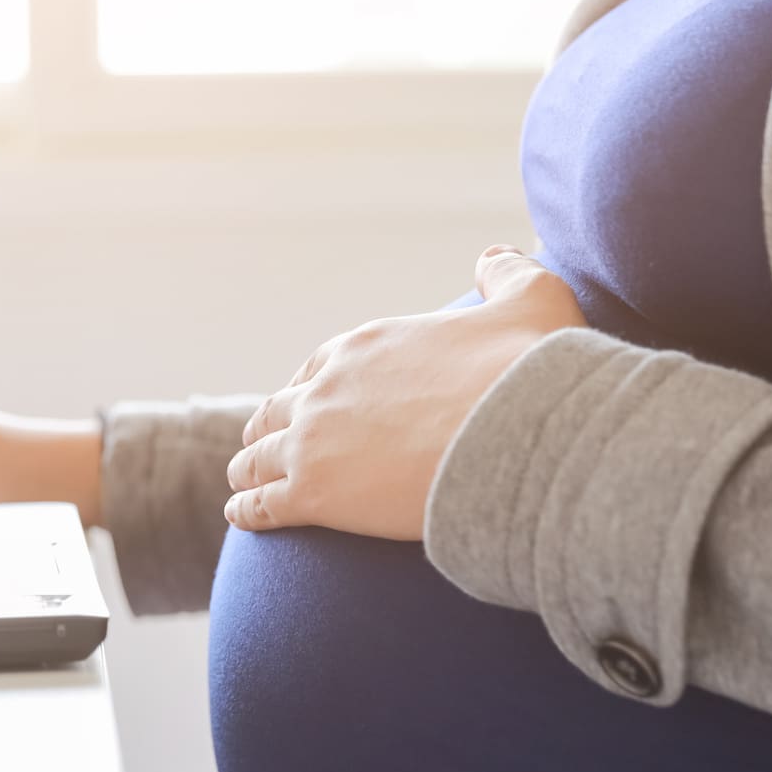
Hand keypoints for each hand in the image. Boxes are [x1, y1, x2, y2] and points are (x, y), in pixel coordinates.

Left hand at [224, 246, 585, 540]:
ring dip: (248, 467)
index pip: (317, 367)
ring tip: (240, 481)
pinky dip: (248, 509)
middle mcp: (326, 389)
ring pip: (260, 455)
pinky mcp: (313, 494)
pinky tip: (241, 515)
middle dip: (268, 426)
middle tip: (260, 443)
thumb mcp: (530, 300)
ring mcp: (313, 441)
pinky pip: (263, 503)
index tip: (303, 400)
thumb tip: (492, 256)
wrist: (518, 436)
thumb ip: (508, 275)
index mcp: (364, 347)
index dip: (307, 387)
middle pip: (279, 409)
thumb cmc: (526, 372)